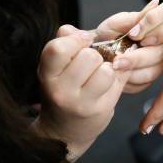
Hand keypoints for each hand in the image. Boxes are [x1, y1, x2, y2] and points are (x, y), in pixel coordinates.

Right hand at [36, 28, 130, 161]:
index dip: (76, 40)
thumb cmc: (63, 91)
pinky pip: (116, 81)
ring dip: (106, 68)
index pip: (58, 48)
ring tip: (98, 76)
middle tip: (90, 65)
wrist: (64, 132)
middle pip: (88, 56)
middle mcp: (60, 90)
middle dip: (94, 56)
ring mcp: (80, 102)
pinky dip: (115, 79)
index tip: (83, 43)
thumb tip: (74, 30)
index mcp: (47, 74)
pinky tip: (106, 85)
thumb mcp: (57, 67)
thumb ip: (65, 42)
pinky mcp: (99, 110)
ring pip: (105, 69)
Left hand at [93, 0, 162, 92]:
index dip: (155, 33)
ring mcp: (158, 65)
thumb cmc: (107, 34)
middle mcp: (162, 47)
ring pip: (154, 71)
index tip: (134, 36)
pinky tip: (117, 76)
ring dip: (131, 71)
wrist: (94, 52)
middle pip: (160, 53)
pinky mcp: (148, 81)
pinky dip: (129, 81)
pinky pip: (144, 84)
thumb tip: (156, 3)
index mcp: (158, 28)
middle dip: (137, 58)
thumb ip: (136, 18)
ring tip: (114, 67)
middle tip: (117, 60)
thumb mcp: (117, 23)